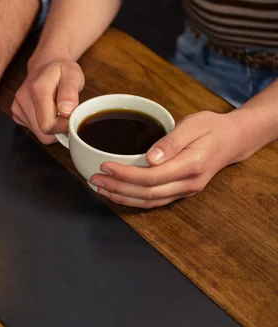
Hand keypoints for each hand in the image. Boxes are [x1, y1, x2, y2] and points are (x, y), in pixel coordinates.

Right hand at [12, 59, 84, 143]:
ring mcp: (17, 107)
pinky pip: (32, 130)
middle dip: (57, 128)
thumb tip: (66, 111)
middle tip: (64, 112)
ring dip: (50, 126)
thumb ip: (70, 93)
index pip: (48, 125)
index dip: (63, 126)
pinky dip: (42, 124)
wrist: (46, 65)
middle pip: (42, 133)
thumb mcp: (73, 75)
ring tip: (55, 108)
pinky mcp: (16, 113)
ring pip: (38, 133)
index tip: (70, 116)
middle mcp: (23, 99)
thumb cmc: (61, 70)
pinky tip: (45, 110)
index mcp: (38, 89)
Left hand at [90, 111, 244, 208]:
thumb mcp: (193, 124)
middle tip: (94, 179)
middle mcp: (188, 183)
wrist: (233, 139)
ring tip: (99, 188)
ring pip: (149, 201)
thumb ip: (172, 142)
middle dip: (117, 187)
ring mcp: (185, 191)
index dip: (126, 175)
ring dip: (122, 196)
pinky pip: (153, 201)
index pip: (152, 177)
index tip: (105, 166)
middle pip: (147, 193)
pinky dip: (132, 199)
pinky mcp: (180, 192)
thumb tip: (150, 157)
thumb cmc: (211, 128)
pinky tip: (116, 192)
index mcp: (191, 165)